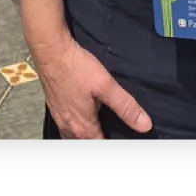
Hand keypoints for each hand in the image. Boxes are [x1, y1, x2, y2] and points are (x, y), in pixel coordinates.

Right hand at [32, 36, 150, 139]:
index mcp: (84, 128)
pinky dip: (74, 128)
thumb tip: (145, 126)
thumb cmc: (77, 68)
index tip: (121, 136)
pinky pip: (64, 127)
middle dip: (97, 139)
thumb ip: (125, 106)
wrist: (50, 50)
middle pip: (85, 143)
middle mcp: (69, 128)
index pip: (100, 145)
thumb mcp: (106, 85)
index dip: (112, 141)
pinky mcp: (53, 106)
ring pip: (72, 137)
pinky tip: (79, 116)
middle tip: (110, 130)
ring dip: (85, 136)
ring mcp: (59, 118)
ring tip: (96, 129)